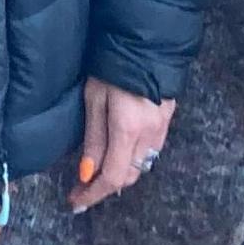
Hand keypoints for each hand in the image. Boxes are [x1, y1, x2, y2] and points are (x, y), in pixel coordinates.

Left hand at [68, 77, 175, 212]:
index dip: (94, 194)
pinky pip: (149, 152)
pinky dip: (132, 161)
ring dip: (119, 175)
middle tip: (82, 189)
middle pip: (129, 176)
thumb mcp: (94, 100)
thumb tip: (87, 174)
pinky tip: (117, 156)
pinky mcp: (167, 122)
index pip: (113, 177)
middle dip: (105, 187)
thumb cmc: (112, 66)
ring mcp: (162, 130)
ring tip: (97, 175)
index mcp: (128, 130)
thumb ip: (94, 139)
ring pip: (141, 166)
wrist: (146, 43)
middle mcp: (149, 135)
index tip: (76, 201)